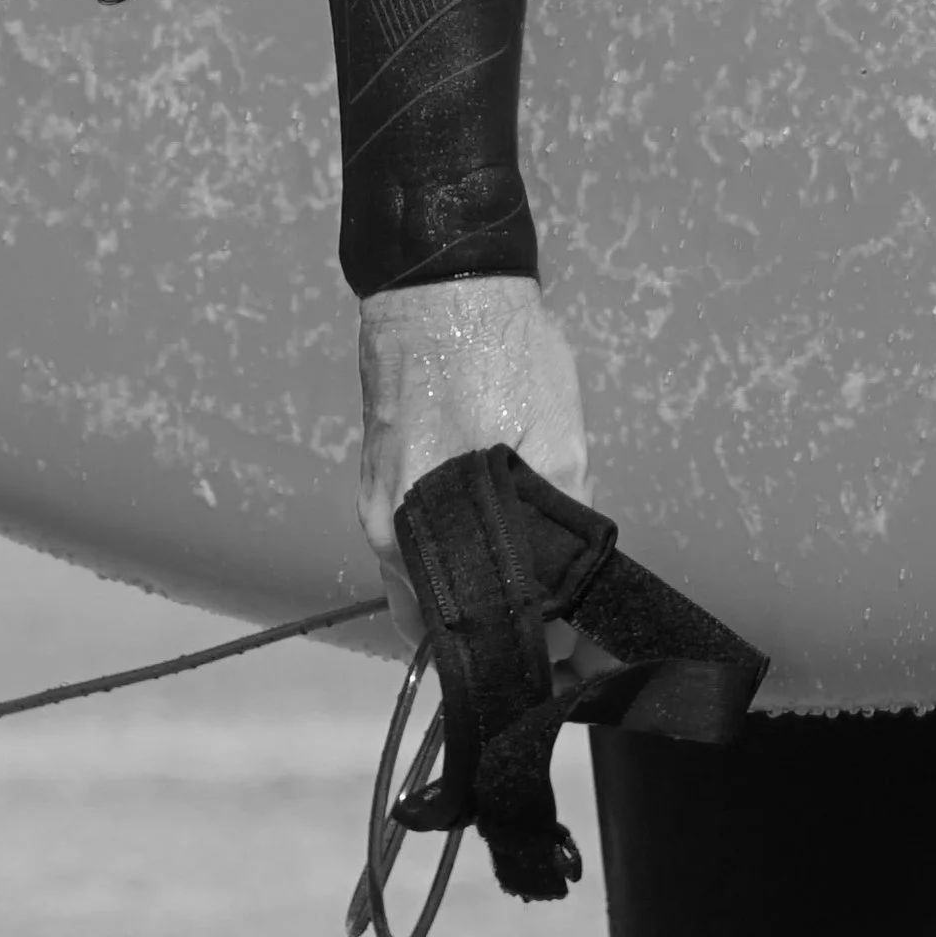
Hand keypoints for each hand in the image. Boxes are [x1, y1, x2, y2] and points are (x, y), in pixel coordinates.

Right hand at [356, 276, 593, 665]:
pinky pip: (413, 534)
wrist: (443, 283)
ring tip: (532, 584)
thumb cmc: (503, 354)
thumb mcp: (558, 443)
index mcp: (416, 530)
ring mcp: (374, 497)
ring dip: (469, 587)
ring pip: (421, 574)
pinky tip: (495, 533)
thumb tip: (561, 600)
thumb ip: (556, 528)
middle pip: (430, 612)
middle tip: (550, 630)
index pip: (450, 631)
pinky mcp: (378, 470)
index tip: (557, 653)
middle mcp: (381, 526)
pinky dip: (452, 548)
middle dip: (487, 627)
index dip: (511, 646)